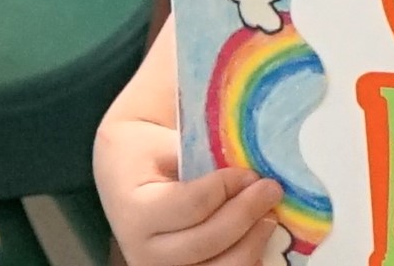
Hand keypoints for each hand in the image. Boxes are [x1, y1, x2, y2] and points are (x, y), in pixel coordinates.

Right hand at [94, 109, 285, 265]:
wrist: (122, 177)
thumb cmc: (147, 152)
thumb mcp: (163, 140)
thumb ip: (200, 150)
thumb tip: (248, 156)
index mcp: (136, 211)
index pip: (192, 205)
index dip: (226, 188)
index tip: (250, 173)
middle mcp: (142, 250)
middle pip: (207, 242)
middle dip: (246, 214)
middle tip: (271, 190)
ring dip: (251, 243)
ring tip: (268, 216)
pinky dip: (246, 260)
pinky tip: (258, 238)